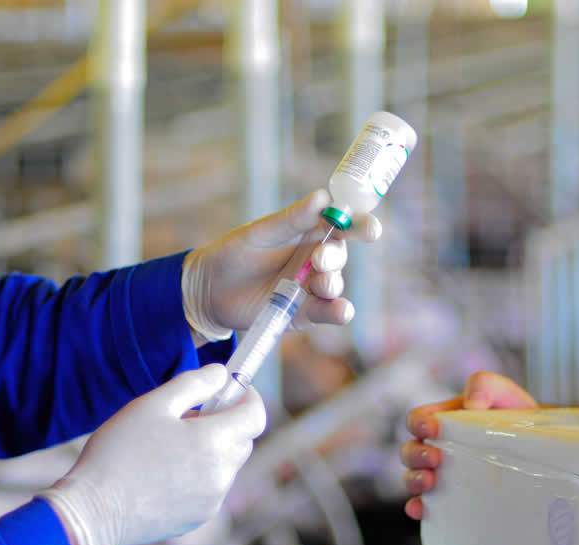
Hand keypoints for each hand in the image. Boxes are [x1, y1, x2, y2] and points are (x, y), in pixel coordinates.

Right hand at [39, 365, 265, 544]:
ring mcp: (212, 499)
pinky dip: (201, 473)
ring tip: (170, 446)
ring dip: (212, 448)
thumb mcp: (153, 404)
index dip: (248, 397)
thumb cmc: (119, 452)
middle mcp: (221, 473)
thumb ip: (194, 384)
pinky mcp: (199, 517)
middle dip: (226, 422)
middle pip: (243, 439)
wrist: (92, 511)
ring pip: (227, 463)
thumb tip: (221, 374)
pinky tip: (165, 472)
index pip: (256, 415)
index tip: (231, 388)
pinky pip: (212, 486)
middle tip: (188, 416)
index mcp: (214, 441)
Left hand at [182, 189, 381, 339]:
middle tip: (319, 258)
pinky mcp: (303, 312)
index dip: (360, 224)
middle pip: (339, 255)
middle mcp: (314, 259)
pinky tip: (341, 310)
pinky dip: (338, 311)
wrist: (208, 291)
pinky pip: (328, 312)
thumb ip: (291, 220)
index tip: (370, 228)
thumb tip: (323, 197)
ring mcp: (310, 287)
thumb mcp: (259, 234)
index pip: (342, 225)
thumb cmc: (233, 254)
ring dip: (333, 283)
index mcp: (308, 233)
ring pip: (335, 284)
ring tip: (320, 283)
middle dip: (335, 256)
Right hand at [401, 372, 537, 520]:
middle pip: (409, 451)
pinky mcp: (450, 499)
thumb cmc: (514, 416)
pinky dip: (417, 508)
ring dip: (414, 480)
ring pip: (412, 478)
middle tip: (436, 458)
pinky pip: (425, 505)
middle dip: (416, 455)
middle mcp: (435, 448)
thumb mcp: (503, 393)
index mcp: (441, 421)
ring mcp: (440, 475)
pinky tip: (421, 509)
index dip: (418, 424)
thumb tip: (471, 404)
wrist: (540, 449)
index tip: (433, 428)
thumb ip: (484, 385)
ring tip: (430, 482)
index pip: (416, 420)